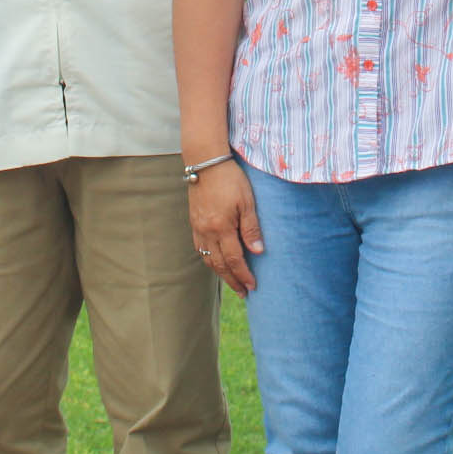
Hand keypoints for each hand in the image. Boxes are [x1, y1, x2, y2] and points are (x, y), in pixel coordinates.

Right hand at [188, 161, 264, 295]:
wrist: (206, 162)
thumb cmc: (230, 179)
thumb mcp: (247, 201)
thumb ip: (251, 228)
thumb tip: (258, 252)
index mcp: (222, 228)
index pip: (235, 259)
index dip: (244, 275)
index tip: (253, 286)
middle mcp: (207, 231)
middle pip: (220, 264)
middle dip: (232, 280)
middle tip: (243, 292)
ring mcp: (198, 227)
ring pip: (208, 258)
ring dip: (220, 272)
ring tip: (231, 281)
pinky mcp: (194, 222)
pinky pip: (200, 248)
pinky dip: (209, 259)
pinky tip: (216, 261)